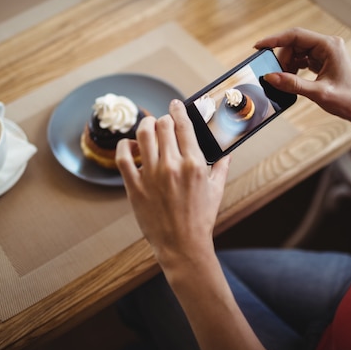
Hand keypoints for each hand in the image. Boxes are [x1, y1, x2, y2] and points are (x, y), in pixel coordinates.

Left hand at [116, 99, 230, 265]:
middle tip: (163, 122)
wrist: (182, 245)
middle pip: (163, 125)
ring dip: (145, 126)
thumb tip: (227, 151)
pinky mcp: (135, 186)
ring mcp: (151, 175)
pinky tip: (130, 146)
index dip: (178, 110)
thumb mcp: (216, 190)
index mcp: (194, 164)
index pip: (184, 125)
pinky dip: (124, 146)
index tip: (175, 104)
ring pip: (143, 135)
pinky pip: (123, 157)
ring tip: (147, 128)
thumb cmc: (201, 218)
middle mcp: (172, 166)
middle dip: (163, 119)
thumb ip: (222, 166)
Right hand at [255, 27, 350, 122]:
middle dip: (281, 58)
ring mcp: (325, 52)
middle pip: (294, 43)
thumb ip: (293, 84)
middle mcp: (327, 45)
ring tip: (285, 80)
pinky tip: (291, 79)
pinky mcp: (323, 60)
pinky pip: (301, 58)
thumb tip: (270, 77)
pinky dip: (293, 68)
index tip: (258, 46)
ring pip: (296, 51)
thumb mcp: (318, 93)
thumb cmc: (347, 100)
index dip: (274, 40)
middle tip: (274, 75)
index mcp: (329, 46)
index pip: (295, 35)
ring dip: (287, 64)